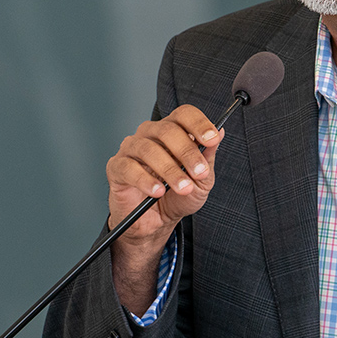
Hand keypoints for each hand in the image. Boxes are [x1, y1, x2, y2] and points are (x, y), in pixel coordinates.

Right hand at [106, 104, 224, 306]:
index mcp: (172, 131)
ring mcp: (131, 149)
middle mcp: (149, 134)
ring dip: (169, 169)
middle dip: (187, 152)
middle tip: (199, 173)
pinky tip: (157, 192)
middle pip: (167, 130)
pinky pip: (128, 168)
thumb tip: (220, 132)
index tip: (211, 139)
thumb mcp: (201, 180)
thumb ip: (208, 157)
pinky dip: (145, 180)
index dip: (198, 124)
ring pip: (148, 148)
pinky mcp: (116, 167)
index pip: (183, 114)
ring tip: (182, 187)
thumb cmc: (177, 196)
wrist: (156, 222)